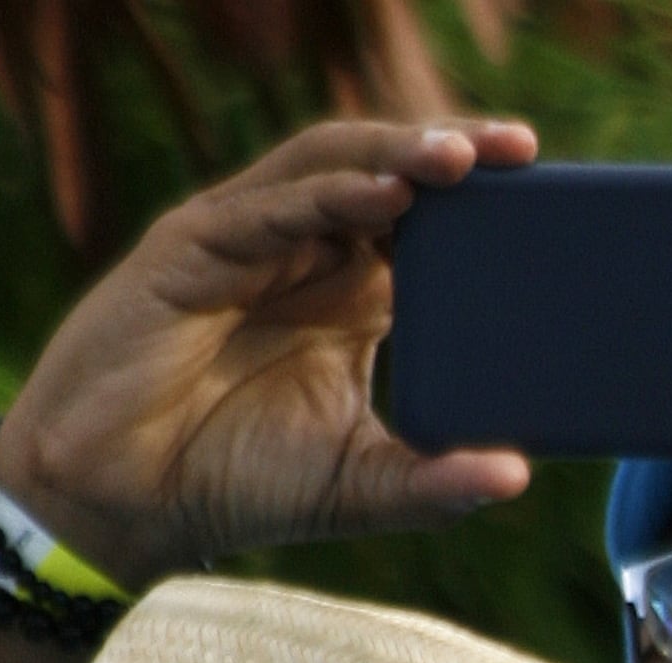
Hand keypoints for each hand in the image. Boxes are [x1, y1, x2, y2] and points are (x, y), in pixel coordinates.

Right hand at [0, 120, 539, 589]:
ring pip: (327, 170)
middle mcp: (301, 254)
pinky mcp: (190, 248)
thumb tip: (518, 475)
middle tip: (521, 150)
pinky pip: (267, 207)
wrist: (123, 503)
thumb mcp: (358, 486)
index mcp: (348, 296)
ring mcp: (245, 242)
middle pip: (384, 175)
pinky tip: (386, 194)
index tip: (547, 192)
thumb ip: (436, 483)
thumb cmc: (233, 482)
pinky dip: (329, 195)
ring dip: (396, 155)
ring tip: (462, 156)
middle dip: (450, 153)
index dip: (480, 202)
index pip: (425, 224)